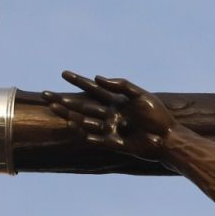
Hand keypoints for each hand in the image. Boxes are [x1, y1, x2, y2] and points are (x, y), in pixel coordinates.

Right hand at [43, 72, 179, 160]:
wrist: (168, 139)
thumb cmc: (157, 116)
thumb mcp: (140, 96)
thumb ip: (120, 85)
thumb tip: (97, 77)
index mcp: (117, 101)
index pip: (93, 89)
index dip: (78, 81)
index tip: (63, 73)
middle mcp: (110, 114)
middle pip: (83, 105)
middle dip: (64, 100)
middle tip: (46, 94)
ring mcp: (110, 129)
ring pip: (84, 120)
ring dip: (69, 114)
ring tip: (53, 107)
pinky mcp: (113, 142)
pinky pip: (94, 137)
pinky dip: (83, 132)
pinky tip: (71, 125)